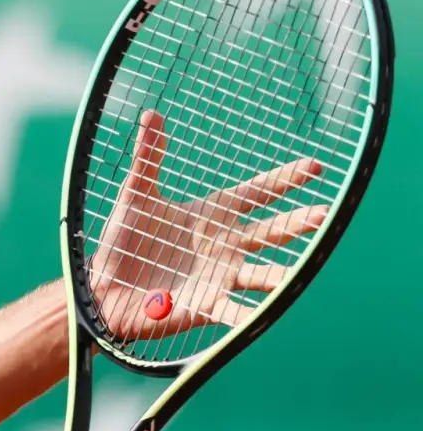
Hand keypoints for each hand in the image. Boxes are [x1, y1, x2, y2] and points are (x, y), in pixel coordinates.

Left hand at [91, 109, 327, 341]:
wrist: (106, 288)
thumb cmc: (124, 241)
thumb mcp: (136, 195)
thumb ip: (148, 159)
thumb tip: (150, 114)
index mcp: (215, 215)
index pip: (258, 192)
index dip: (285, 180)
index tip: (315, 165)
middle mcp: (226, 245)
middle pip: (272, 231)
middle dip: (299, 222)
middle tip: (325, 213)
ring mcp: (221, 277)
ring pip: (262, 273)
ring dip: (282, 273)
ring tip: (301, 271)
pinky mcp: (207, 305)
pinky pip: (234, 311)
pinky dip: (248, 315)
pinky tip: (262, 316)